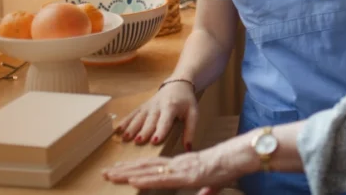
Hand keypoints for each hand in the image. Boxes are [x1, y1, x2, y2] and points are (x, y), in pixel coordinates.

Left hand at [102, 132, 257, 194]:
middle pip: (146, 166)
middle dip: (125, 170)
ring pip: (148, 171)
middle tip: (106, 171)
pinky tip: (132, 181)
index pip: (155, 166)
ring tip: (110, 175)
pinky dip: (145, 180)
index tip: (121, 169)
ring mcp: (180, 169)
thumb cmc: (230, 165)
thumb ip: (208, 189)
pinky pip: (162, 179)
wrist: (239, 156)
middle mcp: (178, 164)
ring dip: (127, 174)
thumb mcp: (215, 182)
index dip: (136, 167)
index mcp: (183, 164)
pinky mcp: (185, 175)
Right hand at [116, 80, 197, 149]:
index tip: (155, 140)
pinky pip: (133, 114)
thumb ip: (190, 130)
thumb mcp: (193, 113)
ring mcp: (148, 106)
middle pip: (150, 120)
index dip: (160, 130)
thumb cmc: (186, 101)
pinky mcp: (142, 106)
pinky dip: (125, 121)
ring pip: (139, 117)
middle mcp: (158, 106)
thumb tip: (188, 148)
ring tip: (125, 137)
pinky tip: (117, 130)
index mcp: (171, 107)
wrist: (177, 84)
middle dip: (144, 131)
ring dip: (131, 127)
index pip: (166, 120)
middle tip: (138, 141)